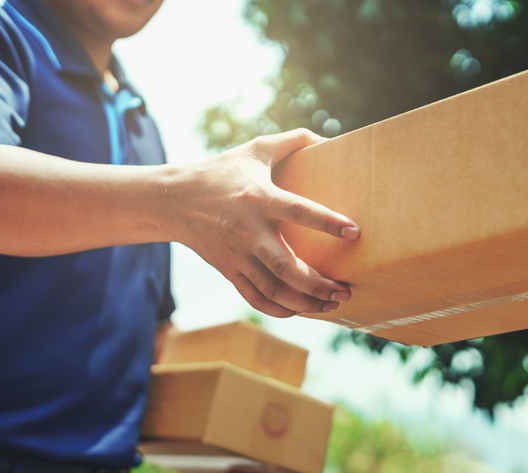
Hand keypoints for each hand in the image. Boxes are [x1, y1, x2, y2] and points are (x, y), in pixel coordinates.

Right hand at [167, 129, 359, 317]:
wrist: (173, 200)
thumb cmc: (222, 171)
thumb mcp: (255, 149)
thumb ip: (293, 140)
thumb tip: (328, 139)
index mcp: (259, 198)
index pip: (297, 210)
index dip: (326, 222)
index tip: (354, 232)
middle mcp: (249, 231)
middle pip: (284, 266)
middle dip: (317, 284)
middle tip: (345, 290)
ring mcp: (237, 254)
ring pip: (272, 289)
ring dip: (304, 303)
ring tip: (330, 305)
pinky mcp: (228, 270)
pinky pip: (254, 298)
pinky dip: (278, 309)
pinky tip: (300, 310)